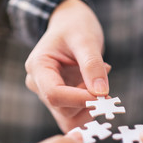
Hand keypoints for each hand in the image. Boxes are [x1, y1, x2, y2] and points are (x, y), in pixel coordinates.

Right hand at [25, 0, 109, 131]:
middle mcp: (38, 84)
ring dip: (91, 107)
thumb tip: (101, 93)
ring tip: (99, 78)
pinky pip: (74, 117)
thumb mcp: (85, 39)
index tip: (105, 95)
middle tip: (104, 73)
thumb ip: (92, 65)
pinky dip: (90, 110)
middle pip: (62, 108)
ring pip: (69, 118)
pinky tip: (96, 89)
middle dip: (89, 100)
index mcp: (37, 67)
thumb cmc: (75, 26)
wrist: (70, 24)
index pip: (54, 94)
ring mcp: (47, 94)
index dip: (80, 99)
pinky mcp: (60, 101)